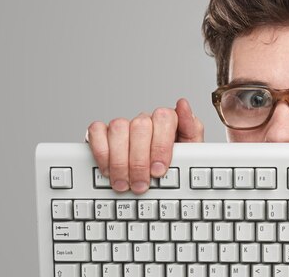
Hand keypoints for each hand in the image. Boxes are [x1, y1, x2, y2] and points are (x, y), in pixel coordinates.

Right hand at [87, 98, 203, 193]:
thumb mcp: (192, 150)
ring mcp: (124, 125)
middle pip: (140, 126)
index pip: (164, 118)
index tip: (159, 170)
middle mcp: (145, 120)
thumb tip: (183, 104)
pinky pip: (96, 131)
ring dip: (120, 161)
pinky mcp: (103, 133)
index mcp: (167, 120)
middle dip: (140, 160)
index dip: (161, 145)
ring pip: (118, 128)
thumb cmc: (176, 162)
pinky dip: (101, 152)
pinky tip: (108, 170)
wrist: (162, 177)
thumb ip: (192, 128)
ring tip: (124, 183)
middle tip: (141, 184)